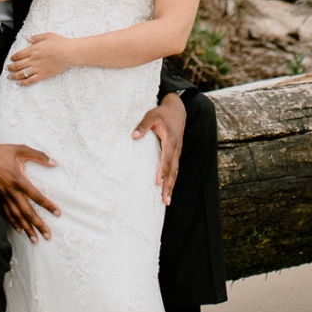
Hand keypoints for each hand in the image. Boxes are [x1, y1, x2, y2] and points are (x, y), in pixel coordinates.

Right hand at [0, 137, 60, 241]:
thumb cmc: (3, 152)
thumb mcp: (22, 149)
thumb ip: (39, 156)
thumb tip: (54, 163)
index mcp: (19, 180)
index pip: (37, 196)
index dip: (48, 205)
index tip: (57, 213)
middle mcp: (12, 191)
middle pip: (27, 212)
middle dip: (38, 225)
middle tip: (48, 235)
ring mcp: (4, 196)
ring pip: (17, 216)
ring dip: (26, 228)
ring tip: (35, 239)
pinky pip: (7, 213)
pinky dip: (13, 223)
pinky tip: (20, 230)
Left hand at [7, 31, 77, 84]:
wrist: (69, 53)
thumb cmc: (60, 43)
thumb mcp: (47, 35)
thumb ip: (36, 38)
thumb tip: (27, 38)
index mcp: (33, 49)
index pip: (19, 54)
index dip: (13, 57)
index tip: (11, 59)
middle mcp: (33, 59)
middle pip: (18, 65)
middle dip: (11, 67)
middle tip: (7, 68)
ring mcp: (37, 68)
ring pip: (22, 73)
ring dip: (14, 75)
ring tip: (10, 76)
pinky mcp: (43, 75)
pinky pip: (30, 80)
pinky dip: (24, 82)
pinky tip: (20, 83)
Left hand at [132, 91, 185, 205]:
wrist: (177, 110)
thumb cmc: (163, 113)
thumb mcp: (151, 115)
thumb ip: (143, 125)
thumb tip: (133, 136)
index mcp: (171, 140)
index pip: (166, 158)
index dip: (162, 171)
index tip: (158, 182)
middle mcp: (176, 148)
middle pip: (173, 170)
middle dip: (169, 186)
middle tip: (165, 200)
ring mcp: (177, 152)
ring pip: (175, 172)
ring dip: (171, 186)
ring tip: (167, 201)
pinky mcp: (176, 153)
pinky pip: (175, 169)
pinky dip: (172, 180)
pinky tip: (168, 189)